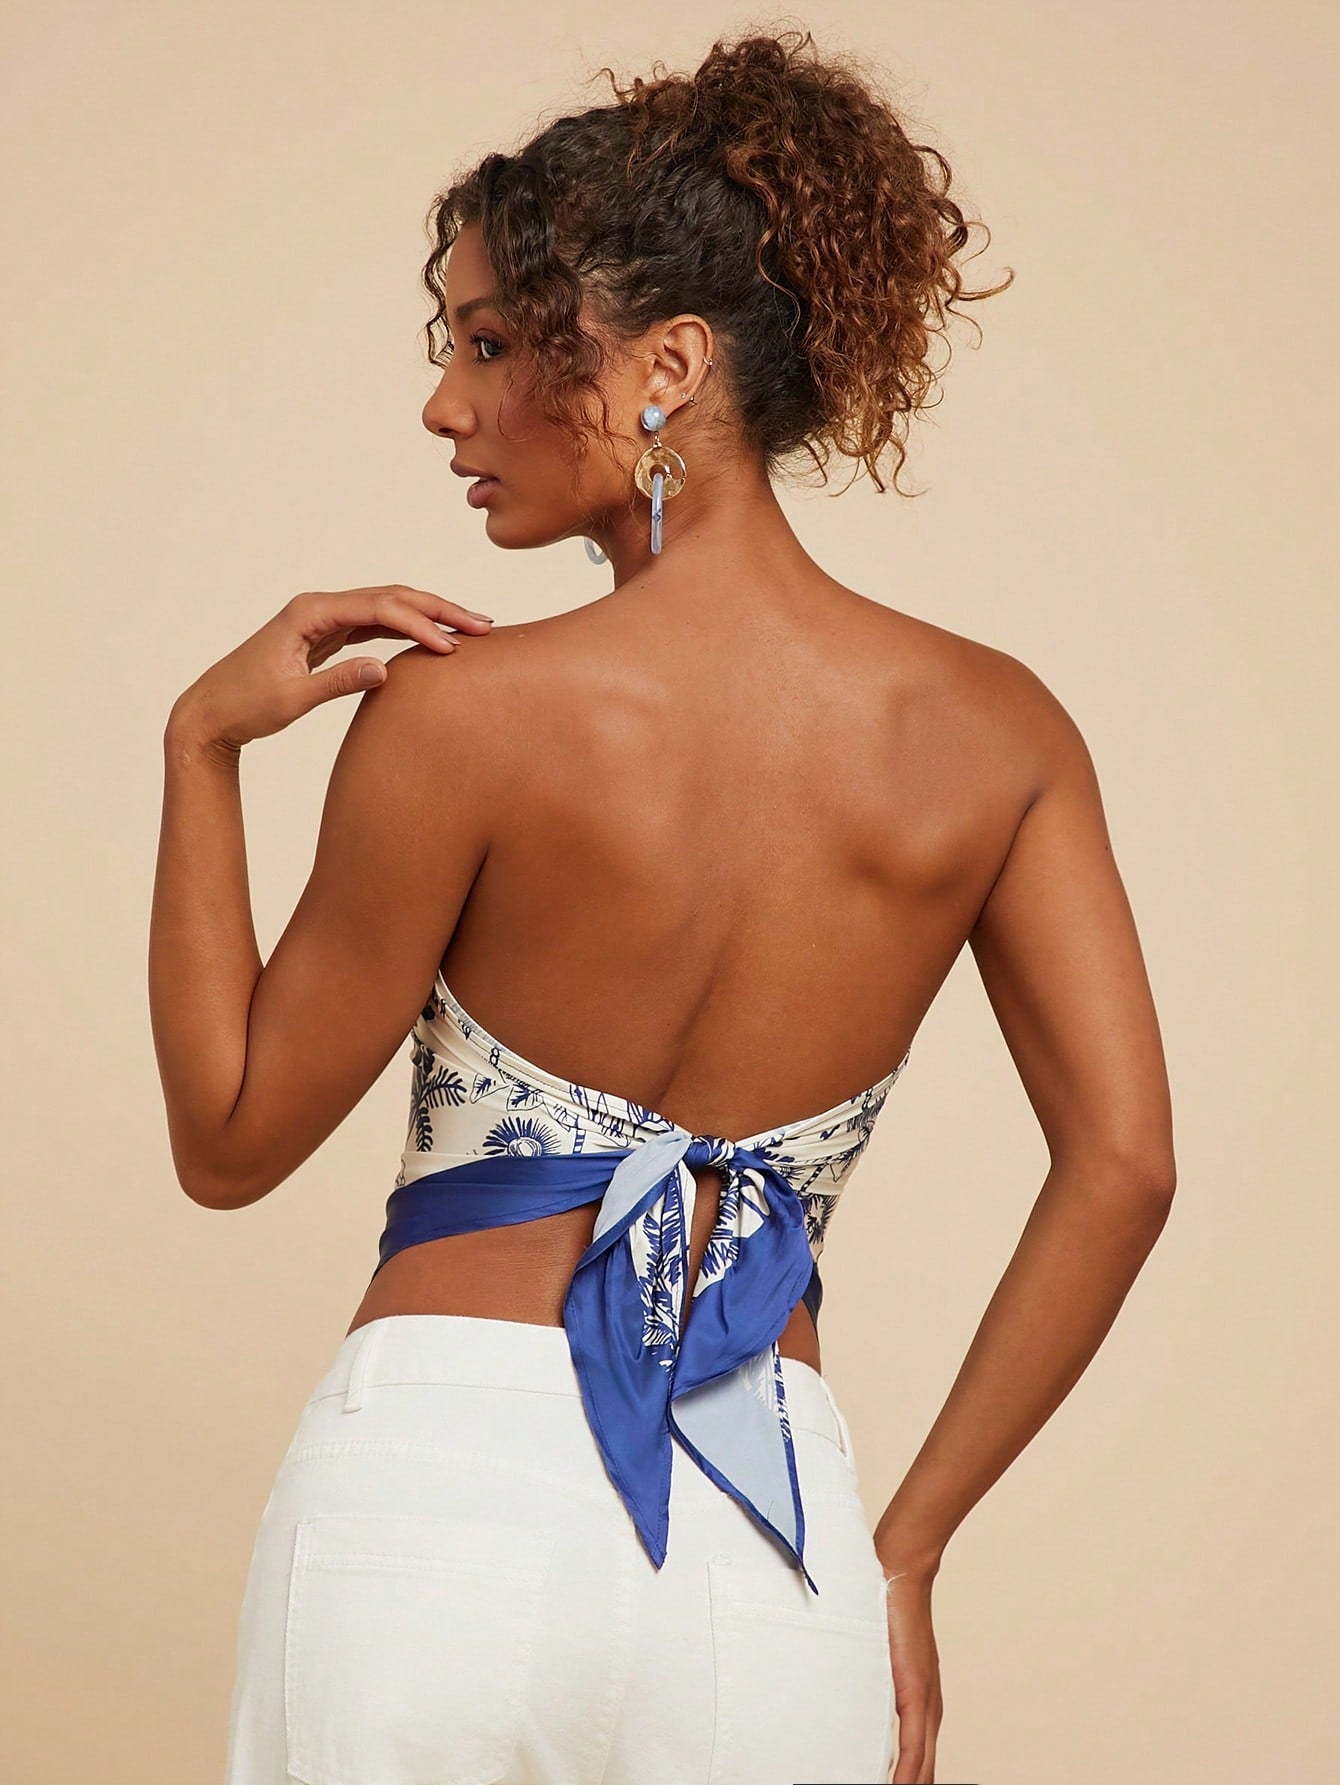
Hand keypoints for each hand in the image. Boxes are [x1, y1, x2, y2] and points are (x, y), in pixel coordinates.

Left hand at [166, 584, 493, 750]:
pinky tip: (434, 636)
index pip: (378, 608)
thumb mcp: (290, 699)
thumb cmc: (245, 706)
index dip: (420, 623)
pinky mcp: (326, 635)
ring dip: (429, 615)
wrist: (210, 713)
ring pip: (387, 607)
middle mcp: (318, 607)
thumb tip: (384, 669)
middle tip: (483, 623)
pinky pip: (376, 624)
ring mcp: (323, 619)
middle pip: (390, 597)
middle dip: (438, 608)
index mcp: (309, 613)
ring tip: (471, 626)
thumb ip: (336, 682)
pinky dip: (408, 628)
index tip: (452, 646)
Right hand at [881, 1561, 943, 1782]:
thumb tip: (852, 1700)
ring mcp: (926, 1705)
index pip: (920, 1766)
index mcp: (923, 1707)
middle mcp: (930, 1712)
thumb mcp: (880, 1659)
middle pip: (924, 1775)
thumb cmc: (885, 1612)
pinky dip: (907, 1776)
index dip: (910, 1784)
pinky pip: (914, 1749)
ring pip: (921, 1769)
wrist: (900, 1577)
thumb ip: (873, 1684)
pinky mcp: (917, 1695)